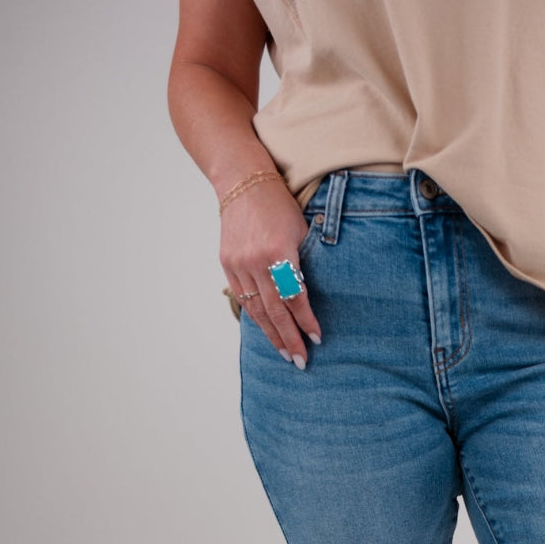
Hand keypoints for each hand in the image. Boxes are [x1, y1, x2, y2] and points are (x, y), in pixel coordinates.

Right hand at [219, 180, 322, 365]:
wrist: (242, 182)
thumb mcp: (300, 231)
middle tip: (300, 361)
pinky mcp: (228, 264)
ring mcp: (239, 265)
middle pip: (275, 310)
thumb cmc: (278, 205)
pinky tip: (267, 331)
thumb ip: (302, 264)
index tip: (316, 339)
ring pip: (257, 309)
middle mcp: (256, 262)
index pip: (295, 297)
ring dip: (272, 334)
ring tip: (285, 353)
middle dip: (289, 338)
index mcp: (278, 252)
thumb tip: (309, 298)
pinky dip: (256, 317)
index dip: (306, 321)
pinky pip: (243, 298)